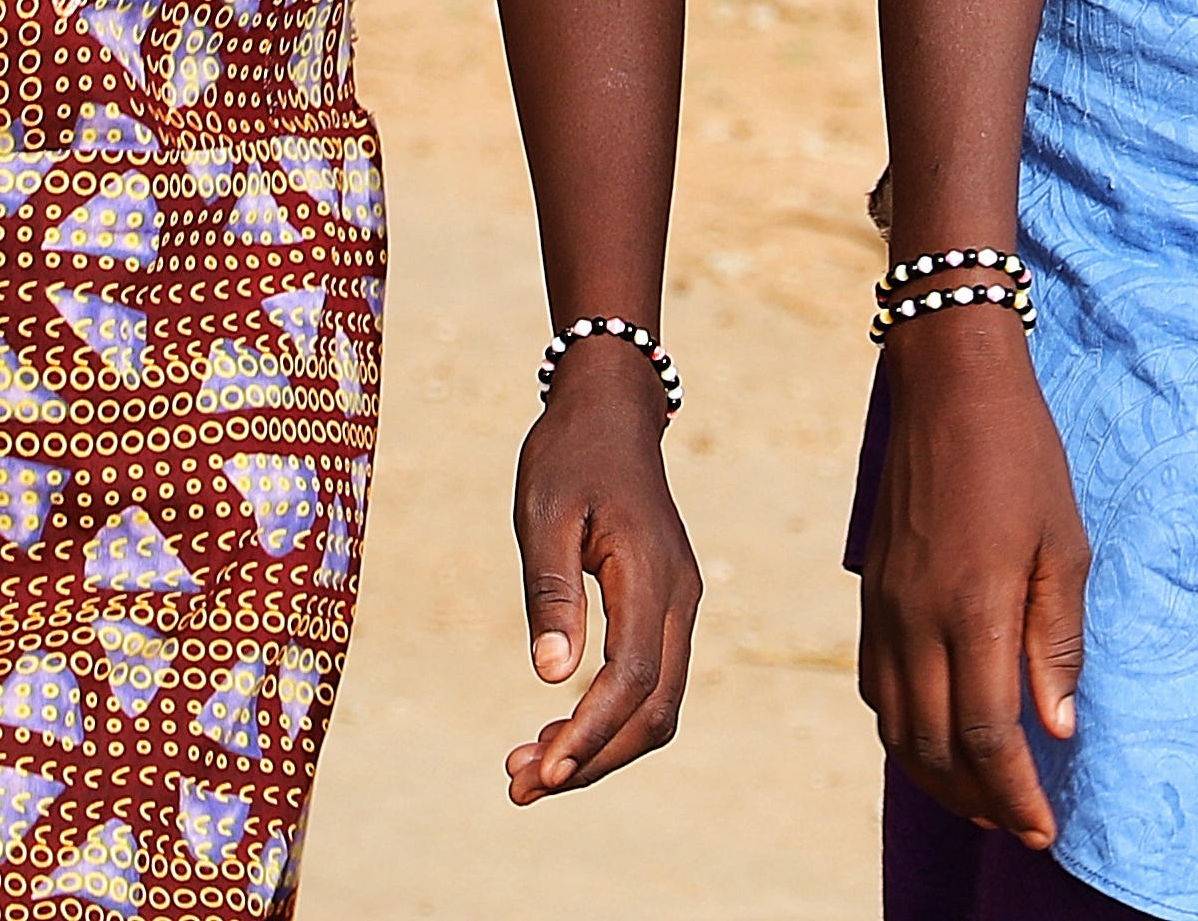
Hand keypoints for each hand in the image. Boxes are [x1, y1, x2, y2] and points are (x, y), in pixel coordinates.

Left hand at [502, 354, 699, 801]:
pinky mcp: (664, 609)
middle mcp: (679, 599)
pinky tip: (557, 728)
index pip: (634, 679)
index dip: (591, 733)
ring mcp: (678, 606)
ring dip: (598, 746)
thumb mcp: (543, 512)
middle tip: (519, 786)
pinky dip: (607, 719)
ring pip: (656, 705)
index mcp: (652, 576)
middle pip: (653, 711)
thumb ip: (550, 592)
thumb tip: (551, 676)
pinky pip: (649, 682)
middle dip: (591, 759)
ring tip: (528, 769)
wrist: (611, 411)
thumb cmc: (569, 455)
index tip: (543, 771)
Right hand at [858, 316, 1088, 847]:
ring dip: (938, 778)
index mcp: (972, 609)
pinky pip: (878, 688)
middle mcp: (917, 621)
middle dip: (979, 802)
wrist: (947, 384)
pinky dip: (906, 732)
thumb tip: (1058, 729)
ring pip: (899, 728)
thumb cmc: (1020, 457)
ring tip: (982, 798)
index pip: (989, 737)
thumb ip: (1056, 640)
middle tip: (1019, 824)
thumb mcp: (1063, 544)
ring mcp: (885, 609)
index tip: (1044, 830)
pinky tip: (938, 736)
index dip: (1016, 796)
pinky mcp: (872, 596)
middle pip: (936, 749)